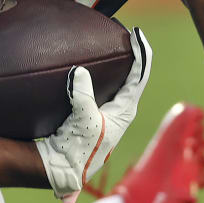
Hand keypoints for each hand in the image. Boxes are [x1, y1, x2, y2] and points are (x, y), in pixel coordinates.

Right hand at [36, 27, 150, 202]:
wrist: (62, 169)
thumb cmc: (78, 147)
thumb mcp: (83, 119)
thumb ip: (83, 93)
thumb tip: (79, 71)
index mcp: (125, 111)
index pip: (140, 76)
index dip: (141, 53)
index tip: (138, 34)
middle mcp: (120, 111)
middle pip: (133, 77)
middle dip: (133, 56)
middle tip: (127, 35)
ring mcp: (107, 113)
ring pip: (118, 83)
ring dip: (117, 65)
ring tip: (112, 46)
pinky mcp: (92, 115)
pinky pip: (101, 88)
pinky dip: (98, 74)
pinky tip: (86, 67)